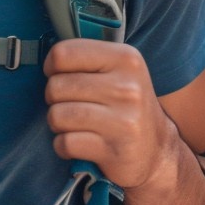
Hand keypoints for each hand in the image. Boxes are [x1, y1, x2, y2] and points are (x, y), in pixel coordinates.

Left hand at [44, 39, 179, 190]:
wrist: (157, 151)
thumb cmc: (126, 107)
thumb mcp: (119, 71)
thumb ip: (87, 58)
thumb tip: (46, 58)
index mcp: (126, 59)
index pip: (64, 53)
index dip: (52, 66)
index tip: (60, 76)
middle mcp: (127, 87)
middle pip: (56, 86)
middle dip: (54, 99)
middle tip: (71, 105)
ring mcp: (123, 120)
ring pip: (57, 115)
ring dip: (57, 124)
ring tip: (74, 125)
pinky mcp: (114, 150)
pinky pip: (65, 143)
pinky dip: (64, 146)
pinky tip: (80, 144)